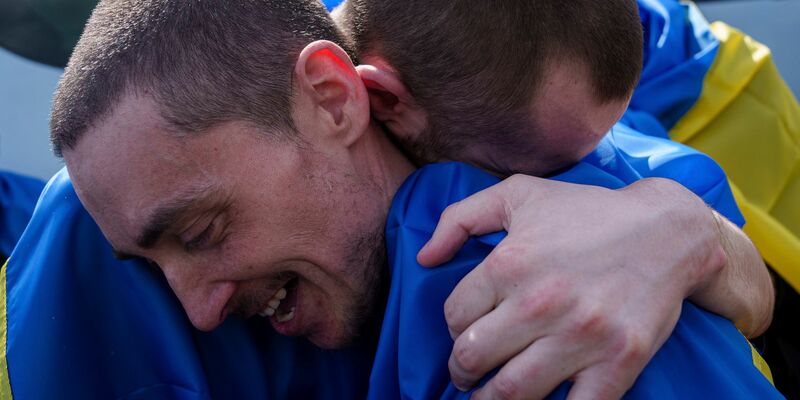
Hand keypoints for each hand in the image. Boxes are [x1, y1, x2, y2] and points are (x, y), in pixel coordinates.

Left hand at [418, 175, 729, 399]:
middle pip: (473, 357)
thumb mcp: (518, 194)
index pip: (454, 316)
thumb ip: (460, 218)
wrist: (668, 231)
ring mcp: (580, 337)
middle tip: (466, 372)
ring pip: (511, 392)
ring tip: (487, 397)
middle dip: (461, 370)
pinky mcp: (618, 362)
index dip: (453, 326)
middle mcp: (540, 303)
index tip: (465, 329)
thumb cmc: (587, 210)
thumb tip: (423, 257)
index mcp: (509, 264)